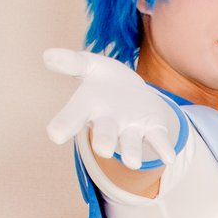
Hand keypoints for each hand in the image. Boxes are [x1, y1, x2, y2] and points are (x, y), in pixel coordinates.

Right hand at [43, 49, 178, 169]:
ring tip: (132, 162)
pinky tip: (169, 157)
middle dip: (105, 141)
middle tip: (103, 150)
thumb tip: (48, 55)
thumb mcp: (89, 66)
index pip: (74, 116)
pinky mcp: (152, 129)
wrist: (133, 94)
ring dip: (131, 152)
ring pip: (130, 143)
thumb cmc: (104, 81)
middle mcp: (109, 123)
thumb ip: (71, 62)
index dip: (64, 125)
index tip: (54, 135)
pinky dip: (163, 148)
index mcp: (89, 106)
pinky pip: (157, 140)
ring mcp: (131, 128)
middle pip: (105, 134)